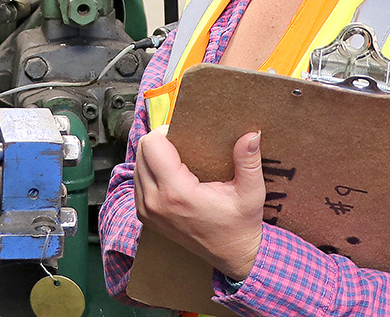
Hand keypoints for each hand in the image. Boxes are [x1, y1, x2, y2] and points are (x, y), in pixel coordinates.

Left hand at [133, 125, 264, 280]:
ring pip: (137, 164)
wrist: (233, 256)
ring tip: (178, 159)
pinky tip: (170, 174)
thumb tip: (251, 134)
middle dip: (160, 141)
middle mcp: (155, 202)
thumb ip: (248, 162)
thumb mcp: (251, 193)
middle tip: (183, 144)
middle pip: (142, 151)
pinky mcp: (144, 216)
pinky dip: (150, 171)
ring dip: (154, 156)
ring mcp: (146, 210)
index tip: (185, 135)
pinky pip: (138, 181)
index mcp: (177, 193)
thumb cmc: (241, 225)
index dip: (166, 132)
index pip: (152, 144)